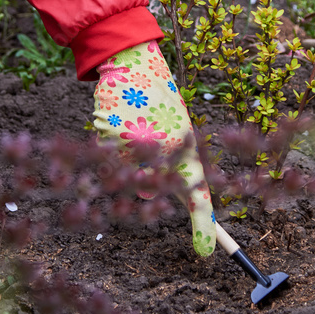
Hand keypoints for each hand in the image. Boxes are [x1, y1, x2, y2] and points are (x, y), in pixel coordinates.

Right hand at [92, 41, 215, 255]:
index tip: (206, 252)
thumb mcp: (176, 127)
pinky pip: (108, 159)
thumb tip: (154, 196)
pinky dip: (109, 145)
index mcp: (187, 146)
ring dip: (127, 162)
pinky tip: (120, 119)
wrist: (134, 61)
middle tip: (149, 145)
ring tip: (135, 126)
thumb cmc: (159, 99)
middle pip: (151, 191)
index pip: (200, 194)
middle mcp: (166, 150)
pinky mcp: (112, 137)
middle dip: (148, 180)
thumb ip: (171, 161)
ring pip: (126, 177)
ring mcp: (138, 145)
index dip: (204, 225)